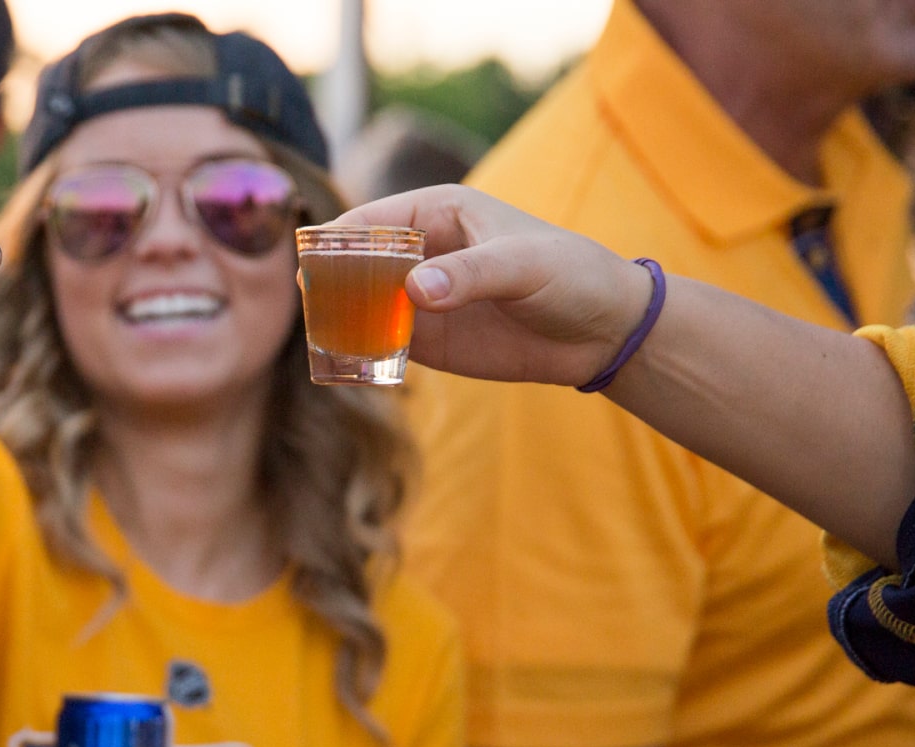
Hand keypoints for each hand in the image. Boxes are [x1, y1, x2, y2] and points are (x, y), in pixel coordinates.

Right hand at [330, 185, 656, 387]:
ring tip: (328, 340)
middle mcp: (419, 252)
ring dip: (342, 322)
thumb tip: (414, 290)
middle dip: (331, 284)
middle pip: (355, 264)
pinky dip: (363, 353)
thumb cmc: (569, 274)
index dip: (337, 239)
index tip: (312, 264)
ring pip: (361, 306)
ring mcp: (419, 298)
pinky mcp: (427, 340)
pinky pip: (382, 344)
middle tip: (317, 308)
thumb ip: (469, 274)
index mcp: (437, 213)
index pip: (371, 219)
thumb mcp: (524, 266)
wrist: (603, 330)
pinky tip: (351, 365)